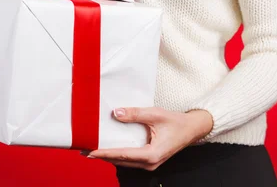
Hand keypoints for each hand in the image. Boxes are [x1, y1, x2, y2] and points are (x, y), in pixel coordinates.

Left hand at [82, 107, 212, 170]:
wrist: (191, 129)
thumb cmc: (175, 122)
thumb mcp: (155, 114)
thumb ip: (135, 114)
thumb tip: (116, 113)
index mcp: (151, 155)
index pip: (122, 154)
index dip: (105, 153)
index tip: (90, 151)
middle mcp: (149, 163)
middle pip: (120, 160)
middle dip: (102, 156)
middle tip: (84, 149)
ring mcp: (149, 164)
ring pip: (124, 162)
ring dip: (109, 156)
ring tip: (92, 149)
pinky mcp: (149, 160)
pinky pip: (130, 159)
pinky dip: (118, 154)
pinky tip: (109, 148)